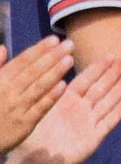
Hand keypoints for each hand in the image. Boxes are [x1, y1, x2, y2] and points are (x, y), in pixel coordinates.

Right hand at [0, 35, 73, 150]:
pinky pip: (40, 108)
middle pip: (33, 72)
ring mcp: (17, 108)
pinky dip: (51, 97)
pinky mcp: (25, 124)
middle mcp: (8, 93)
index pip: (21, 62)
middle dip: (52, 56)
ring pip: (39, 88)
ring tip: (70, 59)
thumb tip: (3, 48)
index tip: (54, 39)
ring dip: (55, 73)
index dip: (38, 49)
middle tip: (69, 44)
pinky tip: (64, 85)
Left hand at [13, 59, 120, 163]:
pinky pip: (107, 123)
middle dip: (113, 72)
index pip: (84, 80)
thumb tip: (52, 75)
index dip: (96, 68)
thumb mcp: (36, 113)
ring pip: (108, 101)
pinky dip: (117, 112)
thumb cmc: (31, 138)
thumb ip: (46, 95)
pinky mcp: (93, 138)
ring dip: (120, 87)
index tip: (109, 54)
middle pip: (100, 87)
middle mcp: (80, 109)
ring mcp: (89, 123)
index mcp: (65, 101)